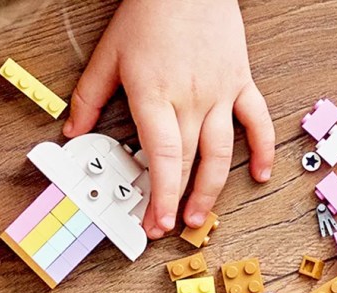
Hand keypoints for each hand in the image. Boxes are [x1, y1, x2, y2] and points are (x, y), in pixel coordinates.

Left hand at [64, 0, 274, 238]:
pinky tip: (259, 175)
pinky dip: (262, 149)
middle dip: (176, 201)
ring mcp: (220, 93)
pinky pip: (257, 121)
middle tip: (167, 227)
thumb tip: (74, 130)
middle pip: (187, 162)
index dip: (160, 194)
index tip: (156, 221)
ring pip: (221, 152)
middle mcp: (191, 99)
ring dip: (211, 190)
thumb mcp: (108, 54)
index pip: (162, 156)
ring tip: (200, 217)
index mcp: (155, 94)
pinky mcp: (240, 83)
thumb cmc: (150, 12)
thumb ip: (89, 97)